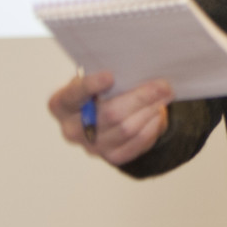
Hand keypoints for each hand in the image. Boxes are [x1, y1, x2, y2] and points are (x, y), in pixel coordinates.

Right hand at [48, 70, 172, 166]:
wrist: (105, 115)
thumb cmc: (99, 90)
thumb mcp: (95, 78)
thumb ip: (107, 74)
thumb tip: (135, 69)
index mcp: (61, 104)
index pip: (74, 95)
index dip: (91, 86)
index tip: (110, 76)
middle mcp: (71, 129)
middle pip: (109, 114)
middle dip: (140, 97)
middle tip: (162, 84)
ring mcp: (91, 147)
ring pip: (127, 129)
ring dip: (150, 110)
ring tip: (165, 95)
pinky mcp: (111, 157)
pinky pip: (136, 143)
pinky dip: (151, 127)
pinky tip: (158, 113)